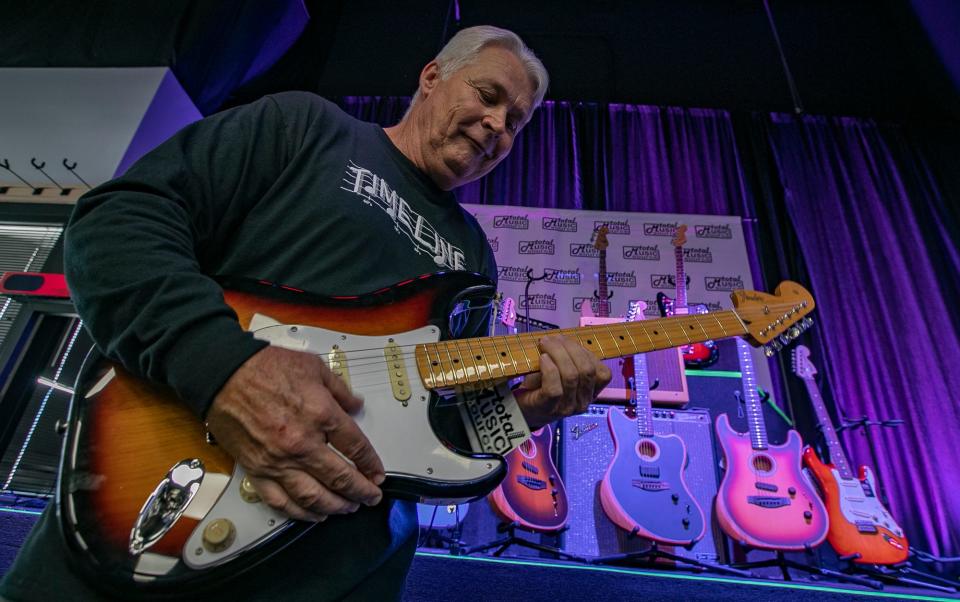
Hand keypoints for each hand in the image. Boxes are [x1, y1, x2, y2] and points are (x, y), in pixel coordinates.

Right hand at [205, 345, 383, 521]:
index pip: (356, 447)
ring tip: (348, 508)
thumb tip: (356, 406)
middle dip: (361, 491)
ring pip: (313, 496)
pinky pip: (280, 500)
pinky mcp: (256, 470)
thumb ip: (340, 390)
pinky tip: (313, 514)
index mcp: (321, 414)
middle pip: (340, 477)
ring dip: (335, 507)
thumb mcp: (314, 368)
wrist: (223, 374)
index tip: (377, 473)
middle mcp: (302, 442)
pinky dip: (299, 513)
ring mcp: (278, 460)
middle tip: (371, 497)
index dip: (371, 464)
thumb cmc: (264, 368)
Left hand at [513, 333, 611, 428]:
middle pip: (587, 370)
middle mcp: (583, 402)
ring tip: (544, 345)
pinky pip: (554, 388)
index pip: (603, 373)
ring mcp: (567, 408)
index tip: (568, 342)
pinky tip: (542, 359)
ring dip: (557, 354)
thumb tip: (562, 339)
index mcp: (591, 392)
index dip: (587, 353)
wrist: (524, 409)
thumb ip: (569, 358)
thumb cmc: (542, 386)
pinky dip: (549, 369)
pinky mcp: (548, 408)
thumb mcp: (561, 372)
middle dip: (570, 348)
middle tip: (552, 339)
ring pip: (571, 376)